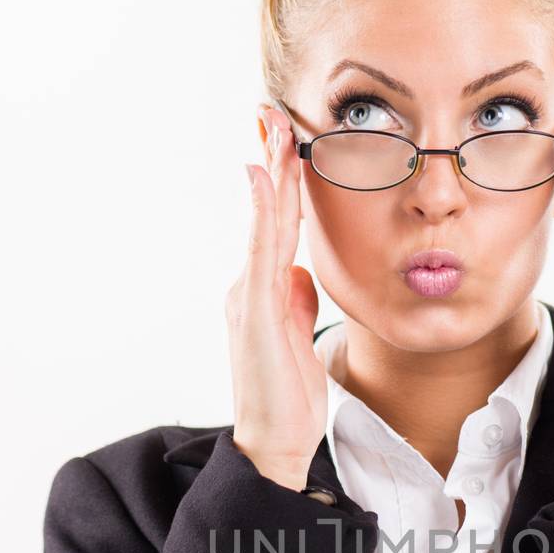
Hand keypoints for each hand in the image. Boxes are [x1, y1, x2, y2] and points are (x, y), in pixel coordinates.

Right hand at [226, 105, 325, 488]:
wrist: (273, 443)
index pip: (279, 223)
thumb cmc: (287, 397)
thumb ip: (298, 302)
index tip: (286, 139)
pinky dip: (263, 208)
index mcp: (265, 291)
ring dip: (273, 170)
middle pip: (269, 210)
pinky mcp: (255, 310)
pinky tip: (266, 176)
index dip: (283, 180)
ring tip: (276, 125)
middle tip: (273, 109)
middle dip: (273, 158)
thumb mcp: (299, 337)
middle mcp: (251, 285)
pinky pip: (263, 248)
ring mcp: (250, 295)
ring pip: (268, 220)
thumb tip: (303, 274)